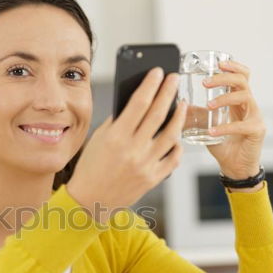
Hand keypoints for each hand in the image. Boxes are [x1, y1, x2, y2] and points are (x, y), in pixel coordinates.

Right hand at [67, 67, 187, 223]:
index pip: (139, 103)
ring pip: (171, 134)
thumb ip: (118, 121)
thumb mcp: (98, 139)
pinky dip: (177, 144)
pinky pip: (173, 158)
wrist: (90, 200)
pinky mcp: (153, 179)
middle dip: (168, 92)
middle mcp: (132, 150)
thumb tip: (139, 102)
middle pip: (158, 114)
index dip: (151, 84)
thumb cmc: (91, 167)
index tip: (158, 72)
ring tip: (182, 103)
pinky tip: (177, 135)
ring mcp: (145, 165)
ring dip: (179, 115)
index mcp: (116, 137)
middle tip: (174, 78)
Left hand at [203, 59, 265, 179]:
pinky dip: (224, 127)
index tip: (217, 63)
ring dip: (224, 98)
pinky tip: (212, 131)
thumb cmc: (223, 144)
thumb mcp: (205, 125)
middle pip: (242, 80)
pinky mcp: (257, 130)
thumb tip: (177, 105)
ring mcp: (255, 116)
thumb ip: (195, 114)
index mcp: (238, 101)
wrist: (234, 166)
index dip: (232, 66)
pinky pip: (242, 124)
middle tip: (205, 82)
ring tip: (208, 105)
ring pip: (245, 96)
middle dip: (223, 77)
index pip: (242, 75)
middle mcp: (248, 105)